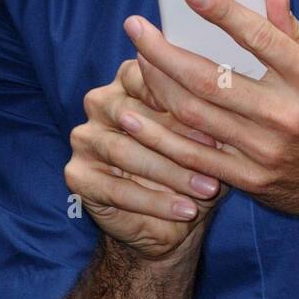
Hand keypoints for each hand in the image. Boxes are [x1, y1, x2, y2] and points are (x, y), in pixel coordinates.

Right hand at [64, 60, 227, 262]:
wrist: (169, 222)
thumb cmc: (192, 165)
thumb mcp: (204, 137)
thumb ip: (204, 115)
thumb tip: (222, 100)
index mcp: (128, 80)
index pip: (147, 77)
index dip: (180, 101)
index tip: (216, 128)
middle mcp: (100, 101)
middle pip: (134, 116)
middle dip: (178, 143)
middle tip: (215, 163)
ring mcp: (84, 137)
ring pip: (126, 153)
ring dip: (171, 174)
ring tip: (207, 190)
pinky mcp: (77, 175)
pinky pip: (116, 189)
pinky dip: (155, 202)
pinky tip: (185, 210)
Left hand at [121, 0, 298, 219]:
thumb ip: (293, 29)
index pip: (259, 38)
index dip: (222, 13)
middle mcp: (289, 115)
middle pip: (211, 79)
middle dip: (165, 51)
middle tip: (136, 28)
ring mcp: (268, 152)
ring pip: (196, 116)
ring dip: (157, 86)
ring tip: (136, 61)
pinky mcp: (253, 180)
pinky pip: (198, 155)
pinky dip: (165, 133)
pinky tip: (142, 112)